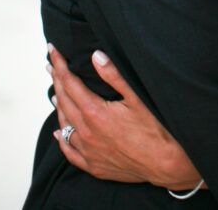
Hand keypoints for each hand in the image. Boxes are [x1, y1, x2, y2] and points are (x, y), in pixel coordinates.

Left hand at [48, 44, 202, 189]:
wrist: (165, 163)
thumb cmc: (155, 128)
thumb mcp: (137, 96)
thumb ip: (114, 75)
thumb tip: (95, 56)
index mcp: (95, 113)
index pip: (70, 83)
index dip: (60, 65)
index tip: (53, 51)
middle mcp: (87, 133)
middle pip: (64, 101)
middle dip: (57, 81)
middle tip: (51, 66)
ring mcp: (89, 151)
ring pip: (65, 124)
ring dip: (59, 106)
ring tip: (56, 92)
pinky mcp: (94, 166)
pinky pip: (70, 152)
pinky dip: (62, 139)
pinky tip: (59, 132)